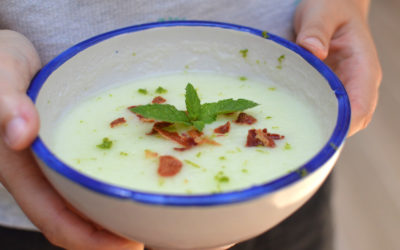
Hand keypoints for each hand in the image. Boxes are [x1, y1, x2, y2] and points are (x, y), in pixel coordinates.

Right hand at [0, 30, 142, 249]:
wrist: (5, 53)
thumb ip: (4, 102)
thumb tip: (21, 135)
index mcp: (20, 169)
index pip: (55, 219)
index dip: (91, 240)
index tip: (128, 245)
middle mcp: (40, 173)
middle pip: (76, 220)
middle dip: (110, 236)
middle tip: (151, 235)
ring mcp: (55, 163)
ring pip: (85, 201)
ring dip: (114, 214)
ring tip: (150, 215)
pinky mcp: (69, 149)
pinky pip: (92, 175)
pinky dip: (112, 186)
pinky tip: (136, 180)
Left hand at [294, 0, 381, 135]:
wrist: (332, 5)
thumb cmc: (331, 6)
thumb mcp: (323, 11)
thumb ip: (317, 29)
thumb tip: (313, 50)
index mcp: (363, 69)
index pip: (360, 108)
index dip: (341, 126)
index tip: (314, 135)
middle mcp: (357, 84)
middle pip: (349, 123)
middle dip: (325, 135)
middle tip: (295, 144)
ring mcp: (344, 89)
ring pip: (335, 120)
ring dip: (316, 129)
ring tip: (288, 135)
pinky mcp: (329, 89)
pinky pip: (322, 110)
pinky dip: (308, 117)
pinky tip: (287, 119)